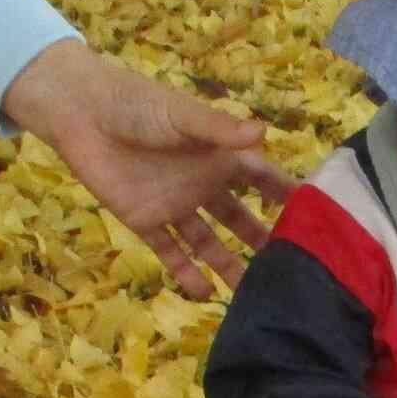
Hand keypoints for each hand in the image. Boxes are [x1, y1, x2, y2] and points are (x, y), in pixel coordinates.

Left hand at [0, 41, 298, 297]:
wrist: (78, 110)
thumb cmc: (135, 102)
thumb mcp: (181, 114)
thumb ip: (218, 128)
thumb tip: (263, 133)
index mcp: (217, 155)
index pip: (262, 179)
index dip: (287, 197)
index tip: (319, 220)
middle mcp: (202, 183)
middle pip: (240, 218)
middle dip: (263, 241)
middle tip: (291, 270)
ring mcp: (174, 204)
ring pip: (209, 242)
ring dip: (229, 266)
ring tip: (252, 295)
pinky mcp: (144, 220)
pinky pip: (170, 252)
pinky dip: (185, 273)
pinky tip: (204, 294)